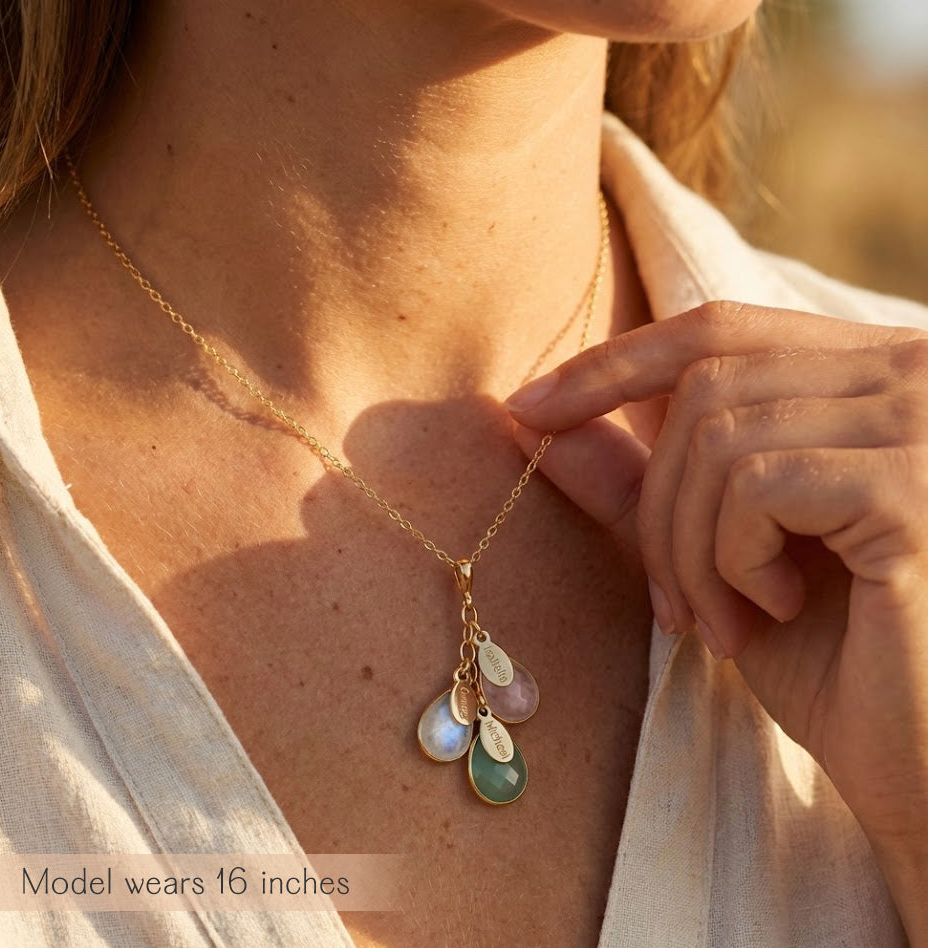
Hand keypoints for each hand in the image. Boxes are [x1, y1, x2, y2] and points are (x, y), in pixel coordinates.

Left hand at [504, 301, 927, 940]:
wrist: (917, 761)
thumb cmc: (830, 659)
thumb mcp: (712, 555)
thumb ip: (631, 480)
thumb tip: (532, 419)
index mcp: (864, 378)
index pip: (719, 330)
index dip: (615, 363)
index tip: (528, 406)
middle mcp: (908, 371)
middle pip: (708, 382)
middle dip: (656, 499)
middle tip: (671, 602)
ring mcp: (920, 421)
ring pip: (720, 436)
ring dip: (689, 545)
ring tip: (723, 620)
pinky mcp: (910, 484)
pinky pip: (756, 485)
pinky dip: (732, 559)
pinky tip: (775, 611)